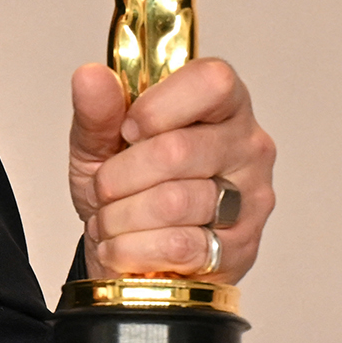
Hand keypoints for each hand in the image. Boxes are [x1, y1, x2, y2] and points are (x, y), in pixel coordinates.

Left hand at [67, 58, 275, 283]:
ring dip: (121, 217)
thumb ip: (97, 111)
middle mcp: (247, 147)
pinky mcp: (241, 248)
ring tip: (110, 220)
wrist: (133, 266)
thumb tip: (91, 76)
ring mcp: (250, 199)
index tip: (126, 129)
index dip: (158, 106)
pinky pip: (178, 245)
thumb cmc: (126, 189)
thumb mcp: (98, 144)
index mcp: (222, 104)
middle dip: (120, 176)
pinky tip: (123, 246)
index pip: (212, 82)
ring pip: (174, 202)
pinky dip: (133, 248)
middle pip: (178, 150)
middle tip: (103, 188)